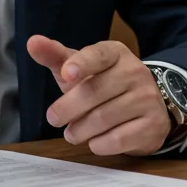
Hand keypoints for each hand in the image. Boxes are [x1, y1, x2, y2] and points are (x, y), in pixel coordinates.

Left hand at [27, 36, 170, 155]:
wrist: (145, 105)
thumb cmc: (103, 83)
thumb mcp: (79, 67)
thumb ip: (56, 56)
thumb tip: (32, 42)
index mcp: (115, 53)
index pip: (98, 55)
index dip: (81, 64)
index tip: (65, 74)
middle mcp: (135, 72)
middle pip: (95, 91)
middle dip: (68, 108)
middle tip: (53, 119)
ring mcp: (147, 98)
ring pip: (105, 117)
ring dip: (81, 129)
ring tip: (71, 133)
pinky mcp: (153, 125)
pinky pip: (120, 139)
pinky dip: (100, 143)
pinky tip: (94, 142)